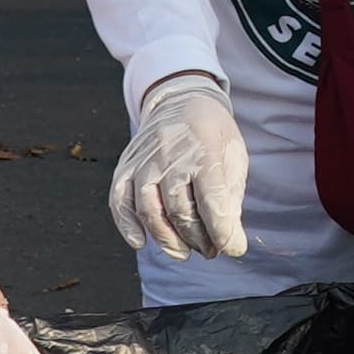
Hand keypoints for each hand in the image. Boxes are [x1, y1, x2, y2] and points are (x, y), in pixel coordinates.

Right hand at [110, 73, 246, 257]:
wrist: (182, 101)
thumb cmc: (213, 135)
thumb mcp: (234, 156)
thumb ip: (231, 197)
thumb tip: (230, 240)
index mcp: (205, 150)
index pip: (212, 199)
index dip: (222, 231)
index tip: (233, 249)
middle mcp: (171, 155)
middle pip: (180, 209)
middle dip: (198, 239)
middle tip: (210, 250)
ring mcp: (145, 160)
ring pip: (149, 209)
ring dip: (167, 239)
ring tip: (184, 252)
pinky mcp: (126, 166)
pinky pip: (120, 200)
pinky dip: (127, 225)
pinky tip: (140, 242)